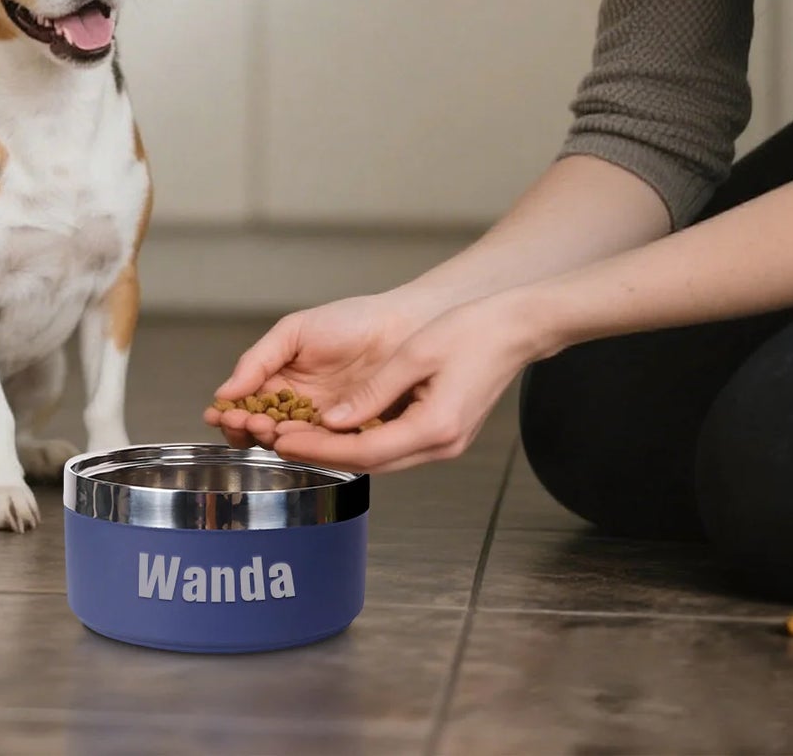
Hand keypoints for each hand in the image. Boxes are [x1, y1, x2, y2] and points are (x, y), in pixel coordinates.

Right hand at [202, 288, 443, 450]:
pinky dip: (309, 447)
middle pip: (264, 431)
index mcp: (280, 382)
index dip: (231, 415)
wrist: (401, 325)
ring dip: (274, 439)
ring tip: (267, 426)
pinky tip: (297, 437)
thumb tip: (225, 392)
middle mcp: (300, 408)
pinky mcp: (353, 437)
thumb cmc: (349, 321)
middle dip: (249, 429)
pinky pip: (327, 450)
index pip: (247, 407)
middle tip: (247, 421)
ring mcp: (327, 425)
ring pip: (292, 443)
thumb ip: (258, 360)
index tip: (221, 414)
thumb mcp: (294, 331)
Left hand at [262, 293, 539, 473]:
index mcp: (435, 428)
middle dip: (321, 454)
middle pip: (369, 462)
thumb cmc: (470, 333)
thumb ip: (372, 392)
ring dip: (338, 450)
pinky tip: (334, 428)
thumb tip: (332, 420)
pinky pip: (393, 445)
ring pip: (380, 457)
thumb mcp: (415, 355)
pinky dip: (361, 440)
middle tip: (277, 441)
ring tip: (296, 435)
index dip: (319, 448)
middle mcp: (440, 445)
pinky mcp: (442, 434)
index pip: (364, 450)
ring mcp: (444, 444)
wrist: (515, 330)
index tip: (282, 440)